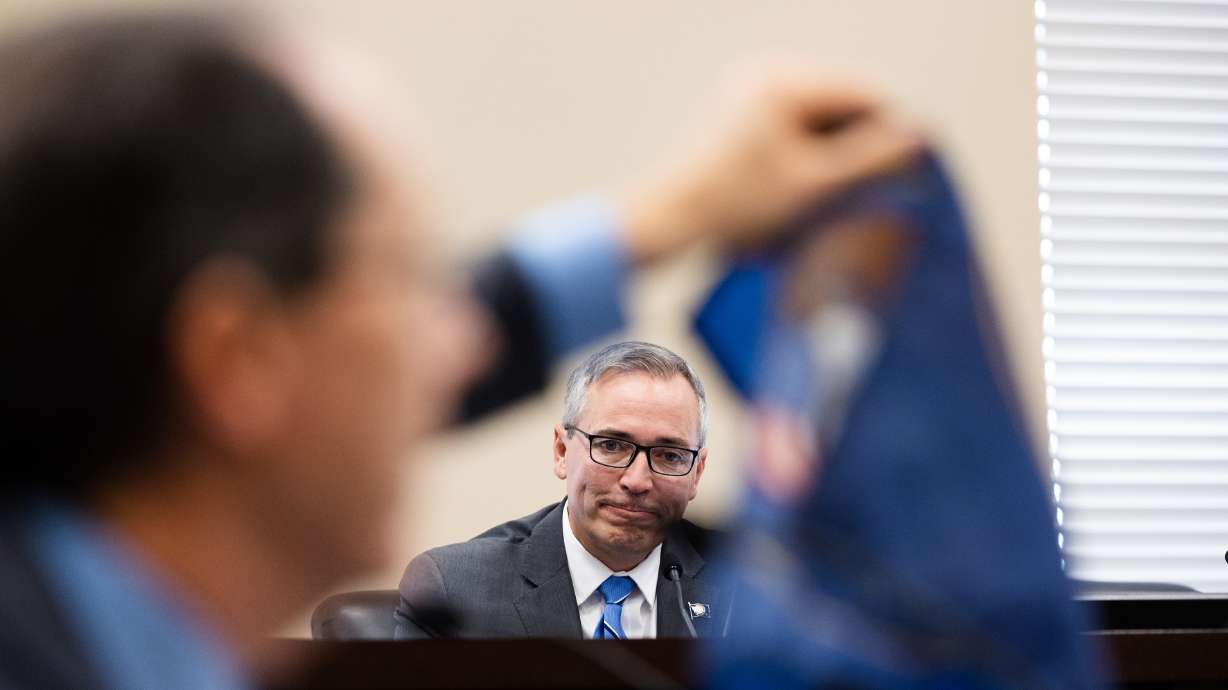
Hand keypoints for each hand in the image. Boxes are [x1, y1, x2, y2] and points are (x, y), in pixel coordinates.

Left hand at [623, 61, 922, 263]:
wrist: (669, 222)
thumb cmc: (738, 205)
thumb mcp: (816, 185)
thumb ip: (871, 158)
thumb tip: (918, 137)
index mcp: (786, 82)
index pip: (865, 95)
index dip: (893, 132)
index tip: (911, 171)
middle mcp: (767, 74)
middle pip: (841, 104)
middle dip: (862, 143)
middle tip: (879, 187)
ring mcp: (749, 91)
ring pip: (819, 117)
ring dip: (837, 151)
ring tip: (842, 193)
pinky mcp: (739, 114)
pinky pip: (793, 126)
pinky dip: (810, 153)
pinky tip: (813, 187)